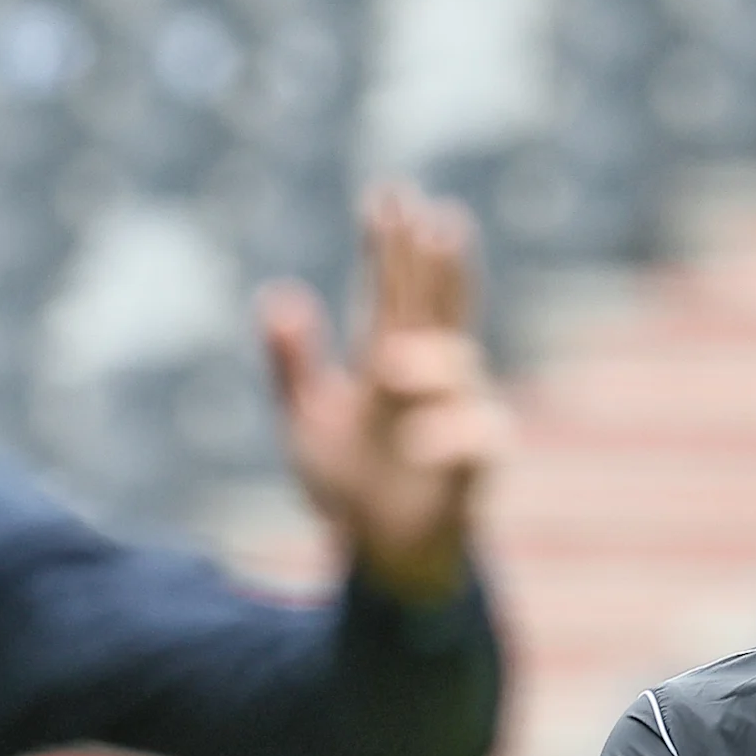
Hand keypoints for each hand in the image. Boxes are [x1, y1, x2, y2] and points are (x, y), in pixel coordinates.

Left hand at [260, 185, 501, 606]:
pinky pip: (479, 439)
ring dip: (429, 358)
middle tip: (433, 216)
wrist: (384, 561)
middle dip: (435, 264)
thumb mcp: (304, 421)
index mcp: (387, 361)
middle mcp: (428, 380)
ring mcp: (455, 419)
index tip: (386, 194)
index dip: (389, 244)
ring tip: (388, 366)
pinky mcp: (473, 470)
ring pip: (459, 367)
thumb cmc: (350, 489)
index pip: (391, 290)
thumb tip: (276, 295)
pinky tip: (419, 438)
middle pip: (436, 308)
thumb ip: (291, 361)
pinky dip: (452, 433)